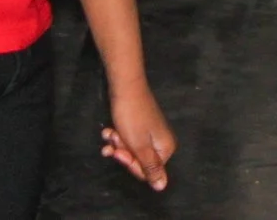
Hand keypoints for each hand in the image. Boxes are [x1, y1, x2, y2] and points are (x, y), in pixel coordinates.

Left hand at [100, 76, 175, 190]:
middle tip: (115, 141)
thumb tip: (162, 187)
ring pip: (130, 150)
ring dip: (117, 144)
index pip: (146, 172)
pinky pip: (128, 140)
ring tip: (111, 133)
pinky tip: (110, 130)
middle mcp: (160, 142)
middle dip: (122, 153)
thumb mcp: (140, 146)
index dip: (131, 164)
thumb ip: (151, 168)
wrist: (126, 88)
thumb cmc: (133, 118)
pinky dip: (118, 136)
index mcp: (165, 148)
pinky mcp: (140, 127)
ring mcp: (150, 134)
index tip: (121, 152)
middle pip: (138, 161)